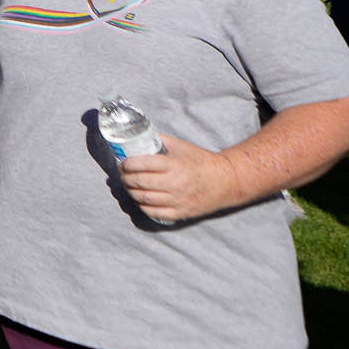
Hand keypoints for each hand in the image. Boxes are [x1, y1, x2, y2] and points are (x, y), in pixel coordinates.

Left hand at [116, 133, 242, 222]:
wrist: (226, 181)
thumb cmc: (203, 161)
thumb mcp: (183, 146)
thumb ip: (162, 140)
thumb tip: (142, 135)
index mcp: (174, 164)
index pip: (142, 164)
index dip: (127, 164)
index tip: (123, 163)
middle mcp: (175, 183)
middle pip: (140, 182)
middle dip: (126, 178)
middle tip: (123, 175)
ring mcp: (178, 200)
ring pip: (144, 199)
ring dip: (132, 192)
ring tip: (130, 187)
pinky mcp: (182, 212)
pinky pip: (155, 213)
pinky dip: (144, 207)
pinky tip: (141, 201)